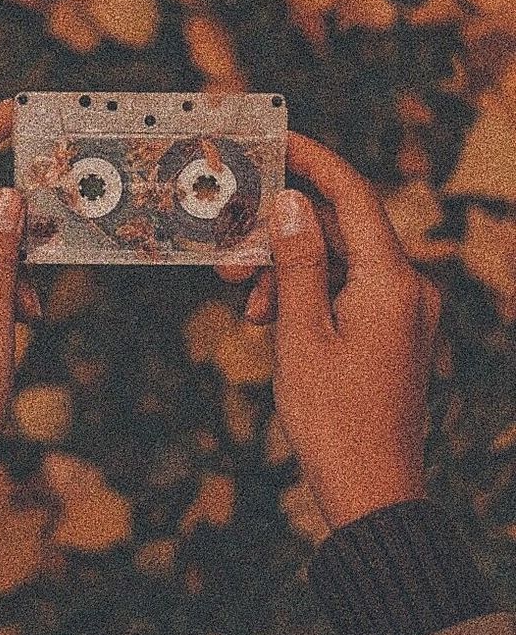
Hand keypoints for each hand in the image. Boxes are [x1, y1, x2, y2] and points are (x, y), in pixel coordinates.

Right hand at [220, 131, 441, 528]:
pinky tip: (269, 322)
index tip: (277, 141)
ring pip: (336, 266)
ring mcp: (401, 312)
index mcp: (392, 282)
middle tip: (227, 257)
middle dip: (280, 238)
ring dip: (286, 274)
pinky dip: (305, 299)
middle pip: (338, 233)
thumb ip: (297, 263)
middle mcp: (406, 288)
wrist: (372, 493)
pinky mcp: (390, 333)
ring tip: (245, 304)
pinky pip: (343, 295)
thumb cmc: (334, 420)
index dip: (314, 162)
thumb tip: (293, 202)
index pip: (353, 196)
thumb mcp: (301, 336)